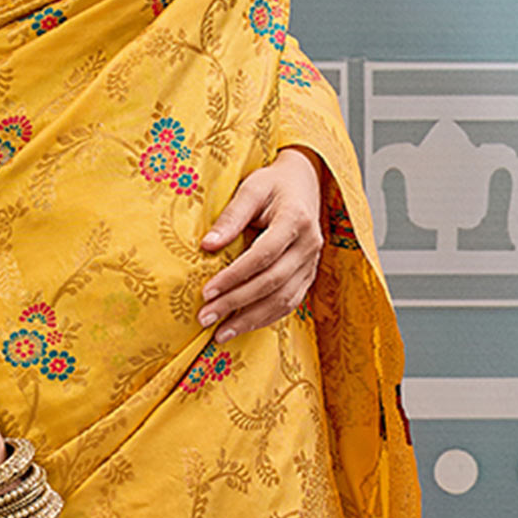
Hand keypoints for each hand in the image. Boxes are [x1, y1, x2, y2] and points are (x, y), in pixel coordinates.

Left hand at [198, 148, 323, 339]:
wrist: (303, 183)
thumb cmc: (272, 184)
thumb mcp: (250, 189)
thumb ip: (231, 216)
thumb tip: (207, 245)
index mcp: (295, 220)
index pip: (263, 255)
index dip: (234, 276)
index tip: (207, 291)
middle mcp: (309, 245)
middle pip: (272, 282)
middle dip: (236, 303)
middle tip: (205, 317)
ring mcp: (312, 263)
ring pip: (283, 299)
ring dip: (250, 319)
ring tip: (220, 333)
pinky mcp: (308, 275)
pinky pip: (290, 303)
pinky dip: (265, 318)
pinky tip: (242, 326)